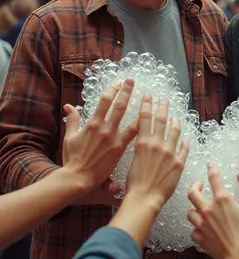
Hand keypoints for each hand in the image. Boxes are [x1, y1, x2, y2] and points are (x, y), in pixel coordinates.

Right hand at [62, 78, 138, 203]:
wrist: (78, 178)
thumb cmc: (72, 159)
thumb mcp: (69, 137)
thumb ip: (72, 120)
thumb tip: (68, 106)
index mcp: (92, 123)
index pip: (104, 101)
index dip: (112, 90)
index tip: (118, 83)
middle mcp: (104, 128)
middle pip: (118, 105)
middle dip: (126, 91)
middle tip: (132, 80)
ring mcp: (113, 138)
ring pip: (128, 118)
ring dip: (137, 105)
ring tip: (146, 96)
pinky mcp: (120, 149)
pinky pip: (133, 134)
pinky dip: (140, 125)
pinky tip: (149, 118)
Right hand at [125, 97, 188, 211]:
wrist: (144, 199)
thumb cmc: (133, 185)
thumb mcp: (130, 162)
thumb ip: (138, 150)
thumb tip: (140, 144)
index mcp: (143, 143)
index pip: (145, 118)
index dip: (146, 104)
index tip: (148, 96)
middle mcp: (157, 144)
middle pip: (161, 120)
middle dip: (162, 107)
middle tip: (164, 99)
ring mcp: (170, 153)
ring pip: (174, 131)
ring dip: (175, 121)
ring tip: (175, 116)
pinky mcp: (179, 163)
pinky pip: (184, 149)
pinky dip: (185, 142)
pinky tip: (186, 139)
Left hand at [187, 163, 238, 258]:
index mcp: (222, 200)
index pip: (214, 178)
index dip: (212, 169)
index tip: (210, 164)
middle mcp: (209, 209)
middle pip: (192, 193)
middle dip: (194, 186)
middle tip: (199, 185)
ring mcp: (202, 224)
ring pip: (190, 212)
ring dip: (194, 208)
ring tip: (199, 207)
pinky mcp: (201, 238)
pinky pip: (194, 231)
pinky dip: (197, 228)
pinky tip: (202, 228)